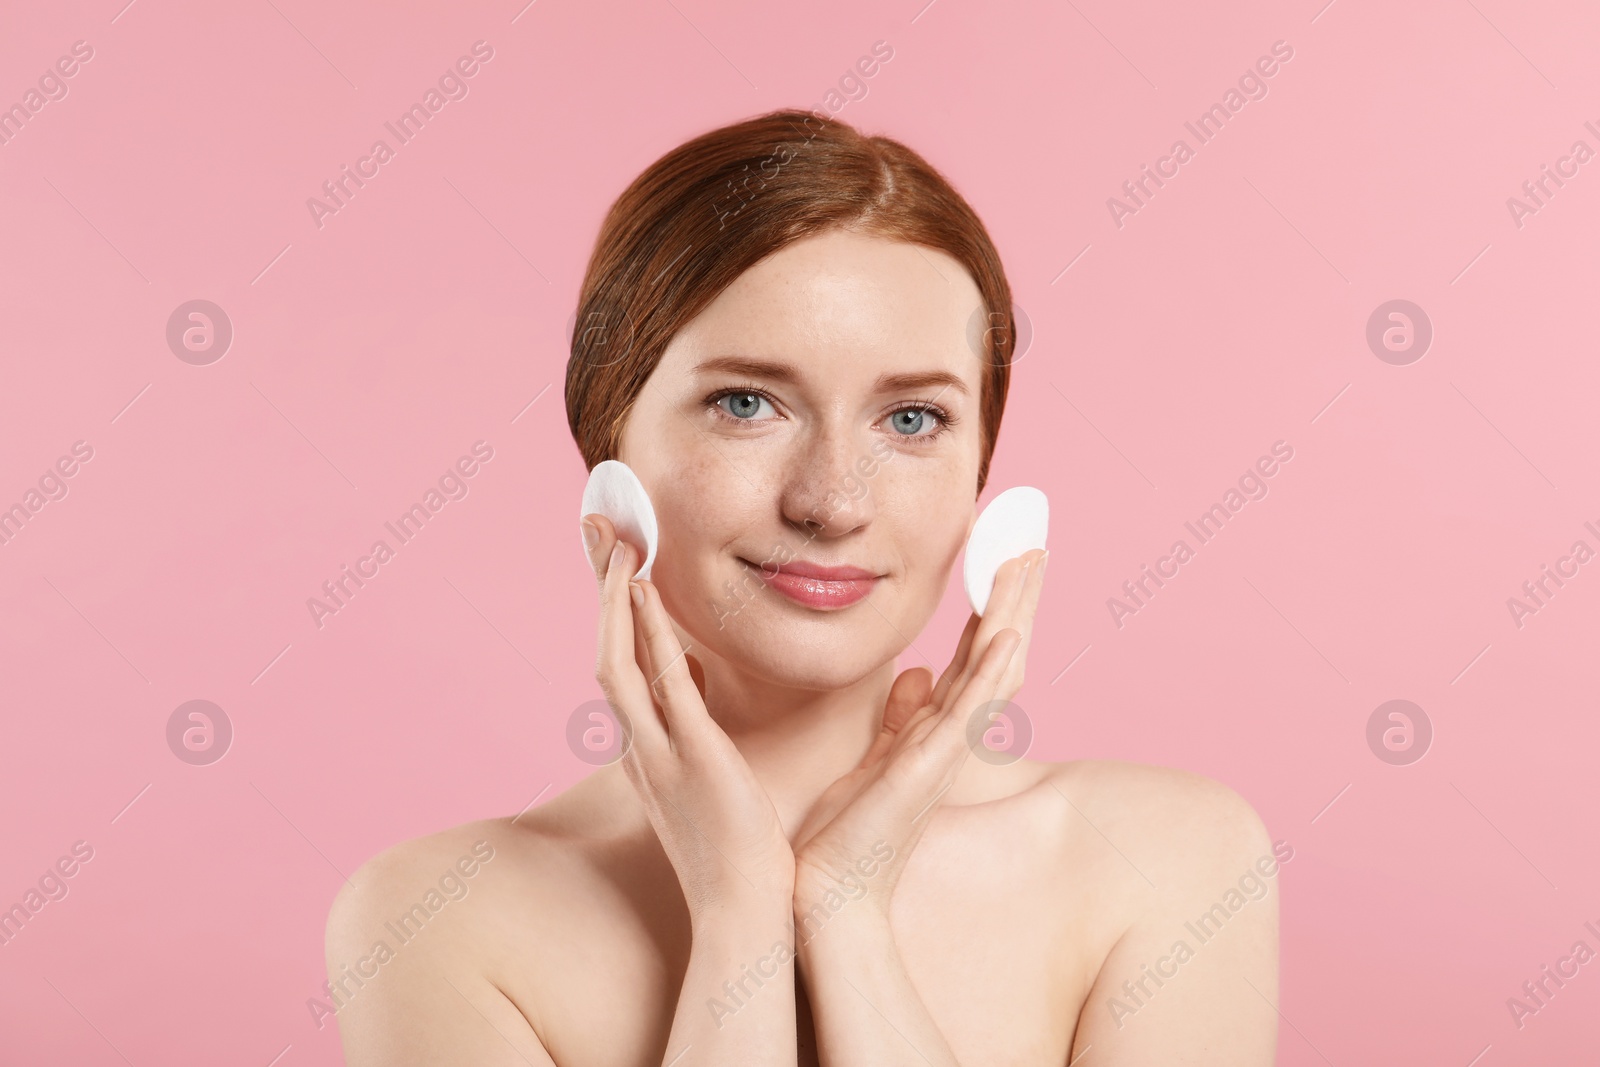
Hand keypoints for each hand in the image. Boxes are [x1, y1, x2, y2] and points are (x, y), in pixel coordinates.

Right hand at [581, 514, 795, 922]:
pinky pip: (663, 685)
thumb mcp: (704, 773)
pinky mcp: (693, 756)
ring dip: (616, 602)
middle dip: (601, 591)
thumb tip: (686, 671)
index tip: (616, 560)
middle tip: (598, 530)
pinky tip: (648, 593)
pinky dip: (649, 636)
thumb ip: (689, 721)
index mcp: (644, 748)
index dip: (614, 609)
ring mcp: (659, 752)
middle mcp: (639, 746)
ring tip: (617, 546)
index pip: (619, 664)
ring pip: (618, 663)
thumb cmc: (733, 848)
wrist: (743, 909)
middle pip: (604, 651)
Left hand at [789, 549, 1048, 927]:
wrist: (829, 888)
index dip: (992, 606)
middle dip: (1014, 596)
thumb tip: (917, 674)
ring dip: (1012, 615)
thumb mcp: (875, 758)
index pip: (973, 654)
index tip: (1007, 557)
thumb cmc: (847, 830)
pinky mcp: (928, 770)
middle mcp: (949, 734)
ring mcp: (945, 751)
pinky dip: (991, 674)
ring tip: (1029, 562)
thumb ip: (901, 718)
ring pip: (991, 670)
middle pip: (994, 652)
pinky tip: (1008, 637)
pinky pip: (968, 713)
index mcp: (934, 727)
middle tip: (1034, 541)